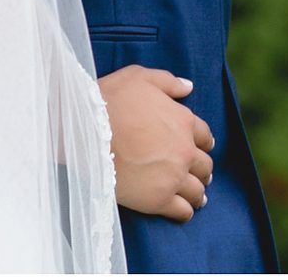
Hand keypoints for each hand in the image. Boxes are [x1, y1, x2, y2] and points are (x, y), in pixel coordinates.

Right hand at [101, 65, 213, 221]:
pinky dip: (184, 210)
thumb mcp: (136, 77)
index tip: (196, 147)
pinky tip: (180, 208)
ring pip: (197, 191)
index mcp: (182, 121)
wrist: (82, 131)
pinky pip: (183, 211)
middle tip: (194, 172)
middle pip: (204, 166)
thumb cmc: (107, 100)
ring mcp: (173, 177)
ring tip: (192, 195)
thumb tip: (189, 87)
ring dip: (196, 192)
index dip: (201, 141)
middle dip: (200, 169)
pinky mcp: (158, 199)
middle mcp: (184, 151)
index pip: (205, 136)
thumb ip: (166, 80)